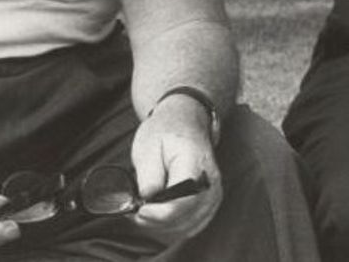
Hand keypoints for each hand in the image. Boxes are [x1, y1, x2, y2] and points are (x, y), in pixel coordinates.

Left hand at [130, 96, 222, 241]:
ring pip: (187, 227)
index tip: (138, 211)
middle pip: (184, 219)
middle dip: (155, 222)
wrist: (187, 121)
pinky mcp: (210, 203)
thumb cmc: (165, 131)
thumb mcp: (148, 146)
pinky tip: (158, 218)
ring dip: (163, 227)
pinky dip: (173, 228)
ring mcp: (213, 195)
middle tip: (135, 212)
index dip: (157, 214)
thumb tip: (147, 201)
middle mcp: (210, 183)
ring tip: (144, 213)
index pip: (181, 202)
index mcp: (195, 164)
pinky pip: (192, 227)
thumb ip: (148, 176)